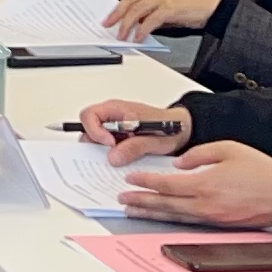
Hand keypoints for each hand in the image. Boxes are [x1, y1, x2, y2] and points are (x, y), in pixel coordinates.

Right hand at [78, 99, 197, 163]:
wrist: (183, 130)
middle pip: (88, 129)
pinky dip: (112, 155)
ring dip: (105, 152)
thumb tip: (113, 157)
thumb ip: (133, 147)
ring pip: (97, 140)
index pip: (89, 115)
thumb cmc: (169, 127)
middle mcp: (112, 117)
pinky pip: (107, 147)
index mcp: (116, 109)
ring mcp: (114, 129)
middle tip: (111, 155)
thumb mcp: (153, 139)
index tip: (109, 144)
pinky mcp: (119, 139)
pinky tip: (125, 161)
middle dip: (96, 145)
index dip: (94, 131)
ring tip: (122, 158)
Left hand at [105, 0, 225, 40]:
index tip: (112, 16)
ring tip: (122, 35)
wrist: (217, 7)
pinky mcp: (171, 7)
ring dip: (127, 24)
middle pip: (131, 0)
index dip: (120, 7)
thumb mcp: (172, 4)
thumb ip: (155, 10)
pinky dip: (142, 30)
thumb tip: (138, 23)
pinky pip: (151, 20)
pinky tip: (139, 37)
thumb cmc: (197, 6)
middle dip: (117, 14)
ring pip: (137, 9)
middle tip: (109, 24)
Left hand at [114, 140, 271, 228]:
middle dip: (141, 201)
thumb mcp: (227, 149)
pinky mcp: (220, 224)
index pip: (166, 184)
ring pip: (175, 216)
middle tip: (122, 200)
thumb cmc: (261, 171)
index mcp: (205, 184)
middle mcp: (206, 204)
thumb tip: (178, 164)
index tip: (131, 179)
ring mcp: (213, 217)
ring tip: (133, 211)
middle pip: (165, 204)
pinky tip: (164, 216)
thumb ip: (198, 154)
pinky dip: (172, 219)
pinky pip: (190, 221)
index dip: (146, 182)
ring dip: (152, 213)